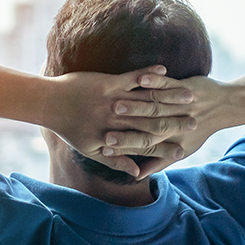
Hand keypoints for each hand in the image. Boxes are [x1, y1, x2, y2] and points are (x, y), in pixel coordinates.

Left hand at [42, 64, 195, 177]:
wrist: (49, 103)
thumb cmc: (70, 128)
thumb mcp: (91, 150)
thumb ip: (116, 162)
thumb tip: (136, 175)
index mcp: (114, 139)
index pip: (146, 146)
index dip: (166, 147)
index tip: (185, 149)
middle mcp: (116, 122)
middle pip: (151, 123)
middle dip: (175, 123)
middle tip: (196, 121)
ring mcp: (113, 101)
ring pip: (146, 101)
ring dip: (169, 97)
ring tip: (189, 96)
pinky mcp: (108, 83)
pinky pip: (132, 78)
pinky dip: (148, 74)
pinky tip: (164, 70)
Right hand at [102, 73, 231, 169]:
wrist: (224, 106)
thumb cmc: (198, 130)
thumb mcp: (181, 149)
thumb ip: (157, 162)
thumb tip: (137, 176)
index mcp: (172, 140)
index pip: (145, 146)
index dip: (124, 146)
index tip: (105, 147)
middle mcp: (176, 124)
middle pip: (147, 127)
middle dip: (125, 127)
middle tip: (104, 130)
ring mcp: (180, 104)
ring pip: (155, 105)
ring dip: (135, 105)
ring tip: (115, 104)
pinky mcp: (184, 86)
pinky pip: (167, 82)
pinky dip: (154, 79)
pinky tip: (141, 78)